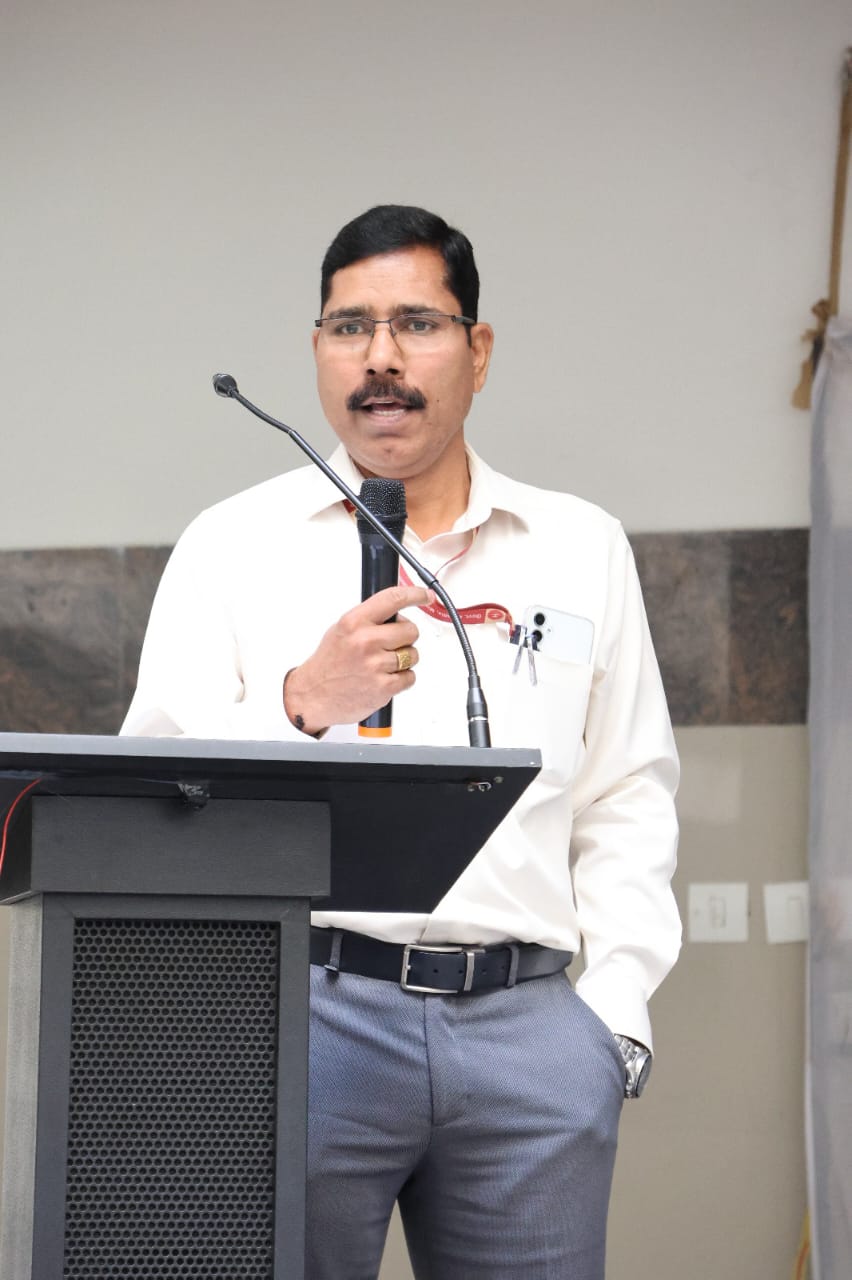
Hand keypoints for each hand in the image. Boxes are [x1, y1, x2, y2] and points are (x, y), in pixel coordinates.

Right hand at [283, 585, 433, 734]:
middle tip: (390, 645)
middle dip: (405, 637)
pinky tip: (384, 678)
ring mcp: (375, 665)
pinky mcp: (384, 687)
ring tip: (382, 665)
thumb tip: (397, 613)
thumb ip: (369, 619)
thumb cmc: (328, 664)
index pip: (393, 599)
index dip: (415, 594)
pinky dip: (402, 679)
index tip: (425, 595)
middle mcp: (365, 641)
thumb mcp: (342, 630)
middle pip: (411, 630)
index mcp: (354, 622)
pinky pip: (410, 677)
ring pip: (413, 654)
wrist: (313, 695)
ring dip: (404, 660)